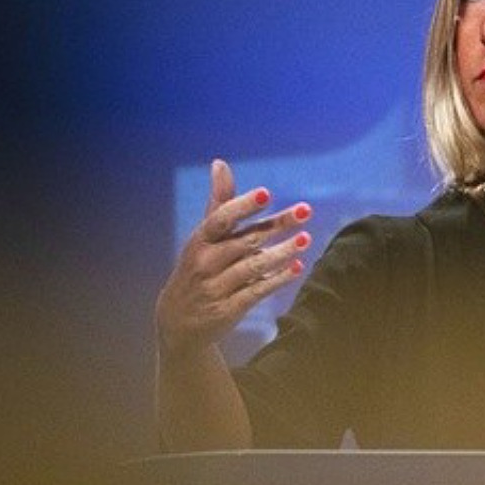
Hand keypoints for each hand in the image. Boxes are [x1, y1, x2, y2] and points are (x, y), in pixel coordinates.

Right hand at [154, 158, 311, 358]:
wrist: (179, 320)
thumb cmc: (197, 268)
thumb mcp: (203, 237)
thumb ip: (219, 203)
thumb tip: (220, 163)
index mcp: (200, 240)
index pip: (221, 219)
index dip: (243, 206)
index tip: (266, 193)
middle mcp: (206, 262)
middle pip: (246, 240)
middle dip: (277, 225)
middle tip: (305, 211)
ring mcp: (217, 286)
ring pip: (254, 266)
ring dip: (282, 252)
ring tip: (306, 239)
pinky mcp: (229, 308)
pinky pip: (257, 291)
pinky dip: (277, 280)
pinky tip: (297, 268)